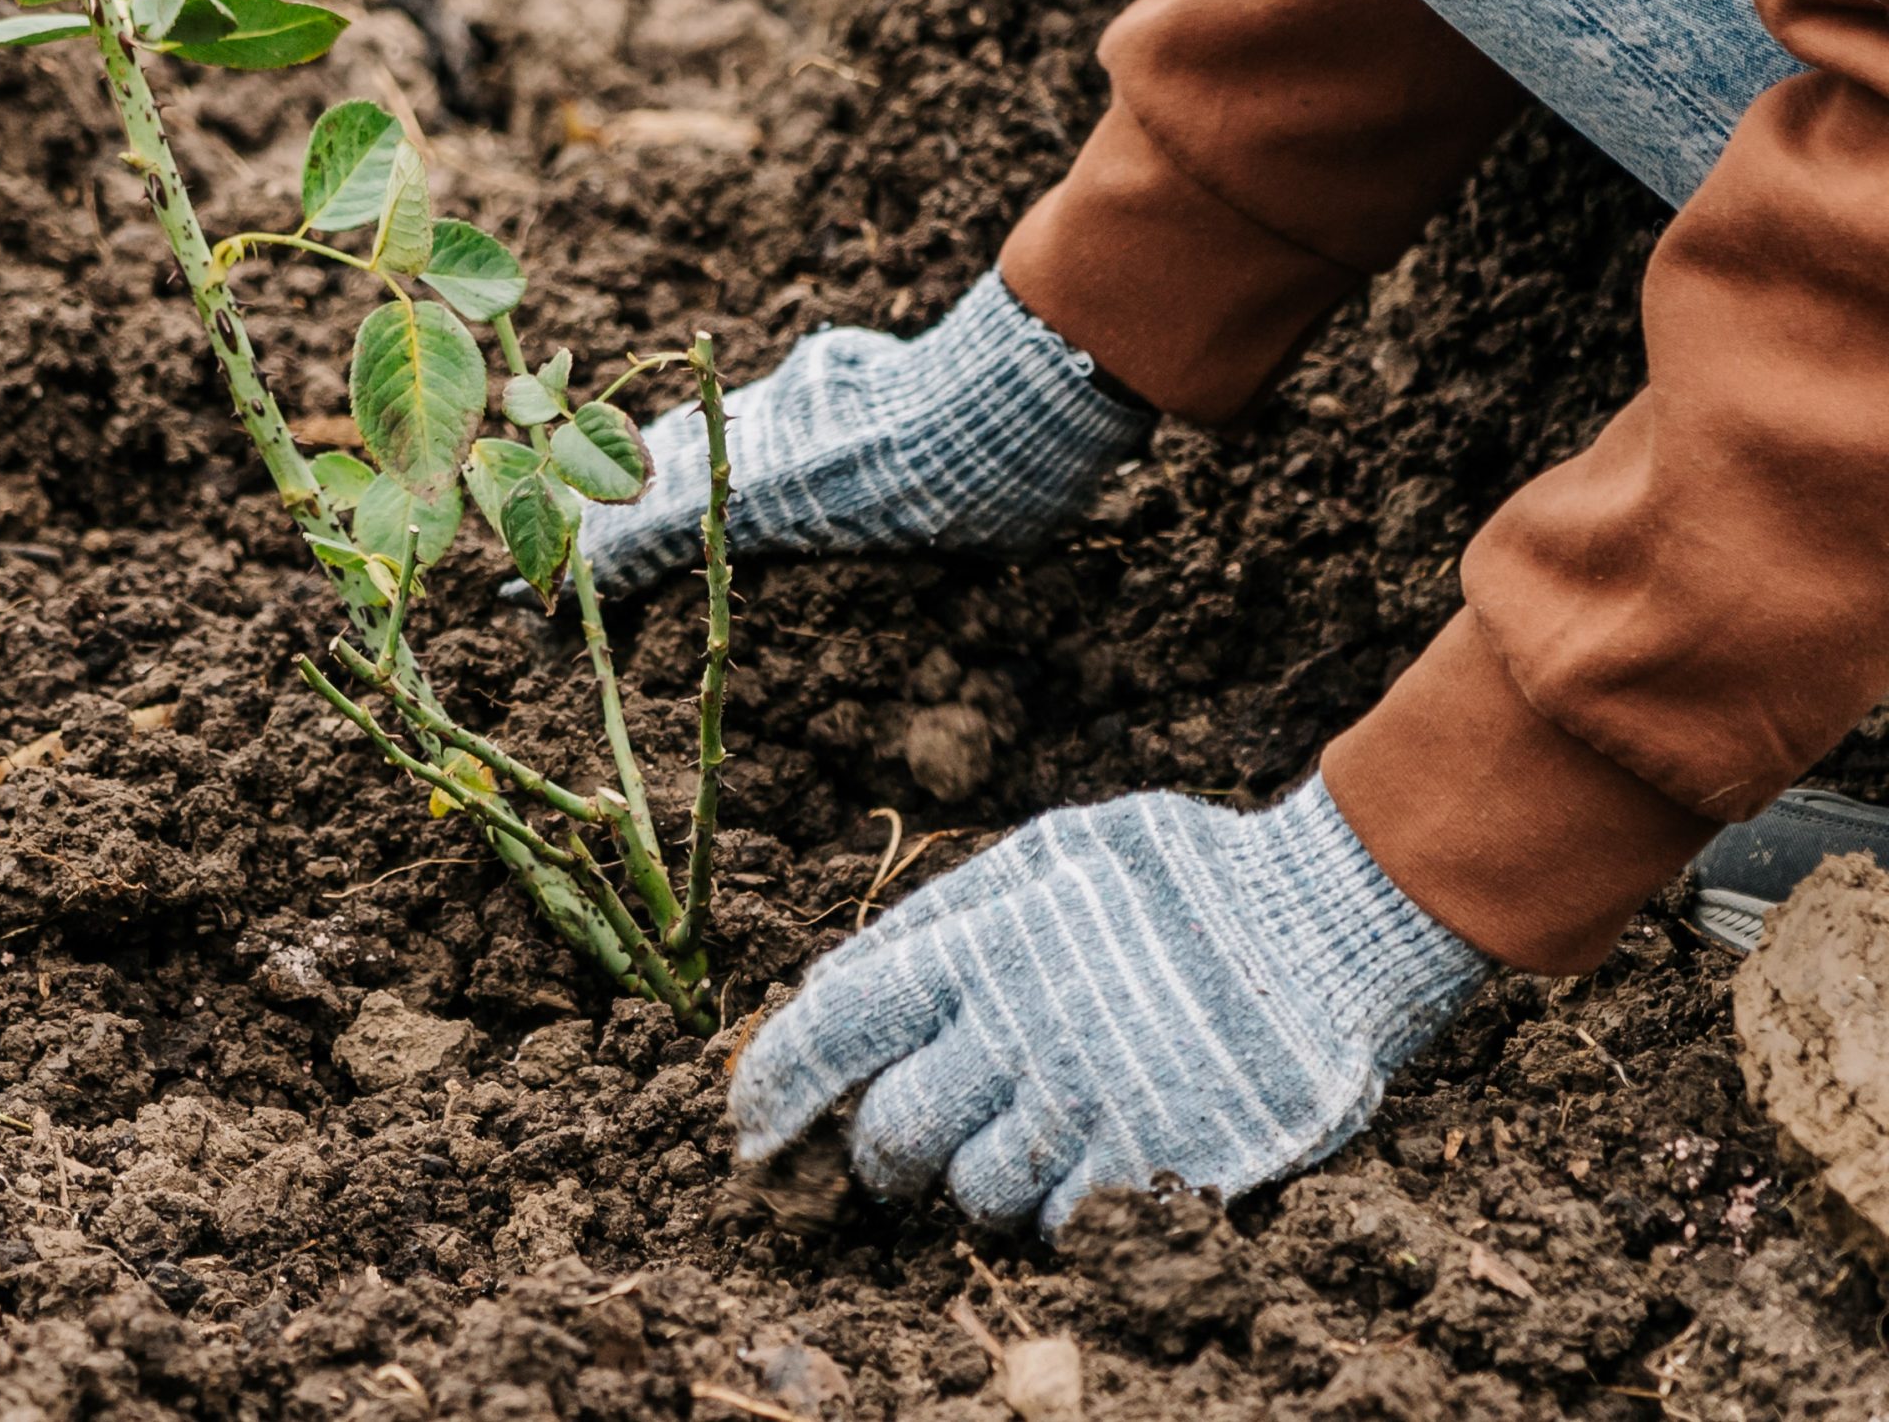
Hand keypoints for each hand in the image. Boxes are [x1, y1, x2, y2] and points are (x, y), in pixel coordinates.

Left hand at [728, 779, 1488, 1230]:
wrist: (1337, 923)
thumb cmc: (1189, 878)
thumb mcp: (1053, 855)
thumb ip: (945, 921)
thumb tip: (836, 980)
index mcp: (982, 949)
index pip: (833, 1028)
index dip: (773, 1084)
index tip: (747, 1123)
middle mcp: (1018, 1038)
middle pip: (891, 1138)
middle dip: (880, 1153)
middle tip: (902, 1142)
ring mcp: (1087, 1115)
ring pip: (973, 1195)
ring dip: (978, 1178)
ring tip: (1026, 1132)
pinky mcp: (1152, 1176)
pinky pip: (1062, 1228)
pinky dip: (1058, 1209)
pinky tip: (1089, 1163)